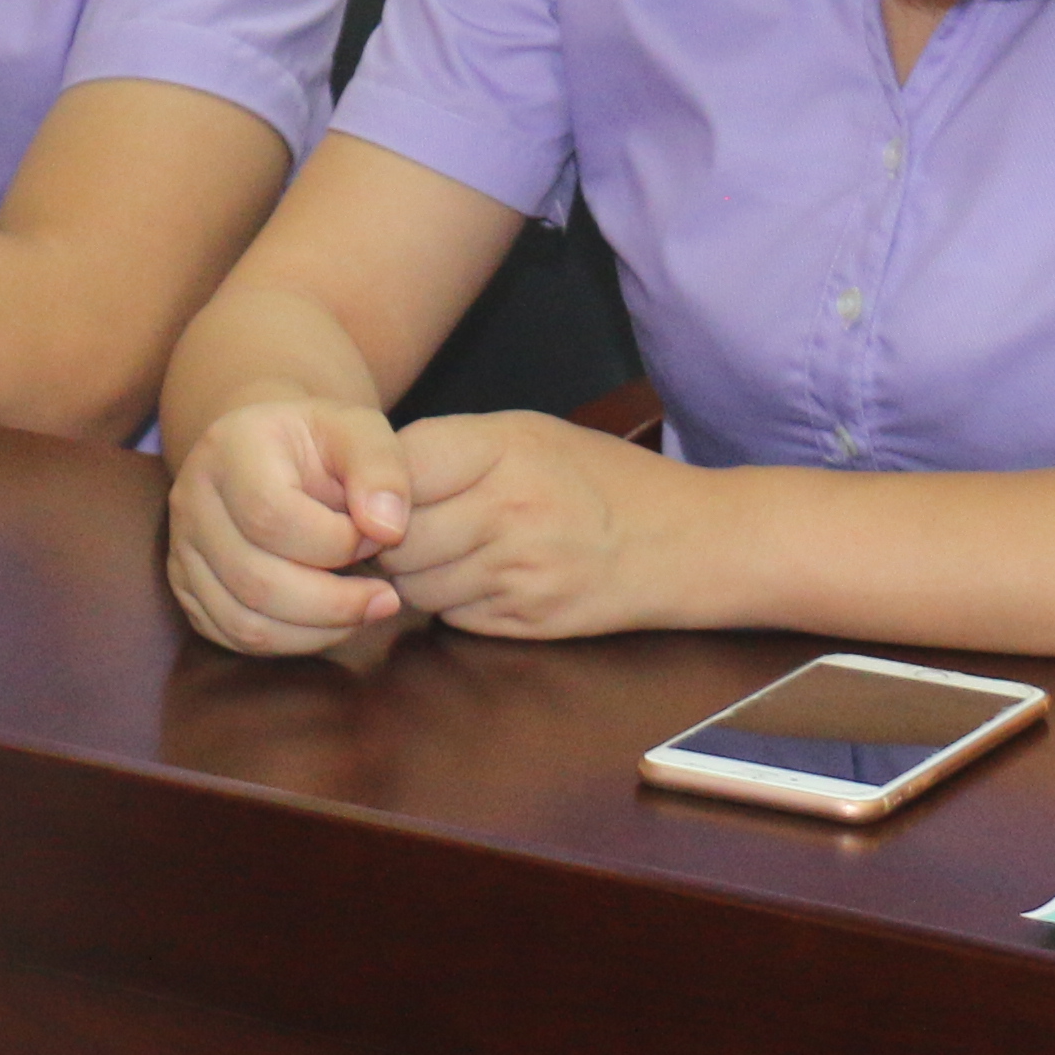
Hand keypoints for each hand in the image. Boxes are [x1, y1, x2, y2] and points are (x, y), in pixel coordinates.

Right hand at [165, 396, 424, 654]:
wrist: (273, 452)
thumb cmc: (321, 443)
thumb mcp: (359, 431)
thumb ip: (381, 470)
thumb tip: (388, 529)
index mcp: (228, 449)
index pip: (271, 516)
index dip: (335, 543)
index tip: (380, 536)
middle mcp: (191, 500)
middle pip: (255, 580)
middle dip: (334, 602)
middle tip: (386, 597)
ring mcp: (182, 548)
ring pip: (244, 621)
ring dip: (317, 630)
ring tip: (364, 610)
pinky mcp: (187, 587)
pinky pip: (235, 635)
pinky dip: (292, 641)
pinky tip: (330, 620)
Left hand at [376, 409, 696, 641]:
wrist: (688, 542)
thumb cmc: (601, 478)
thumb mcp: (530, 433)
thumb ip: (451, 449)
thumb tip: (367, 474)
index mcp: (504, 449)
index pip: (395, 469)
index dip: (374, 485)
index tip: (375, 492)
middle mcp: (508, 511)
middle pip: (396, 540)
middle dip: (388, 539)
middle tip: (406, 529)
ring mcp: (518, 573)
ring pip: (414, 586)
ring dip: (417, 575)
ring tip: (453, 551)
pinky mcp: (526, 621)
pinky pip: (451, 616)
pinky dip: (453, 601)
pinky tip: (486, 579)